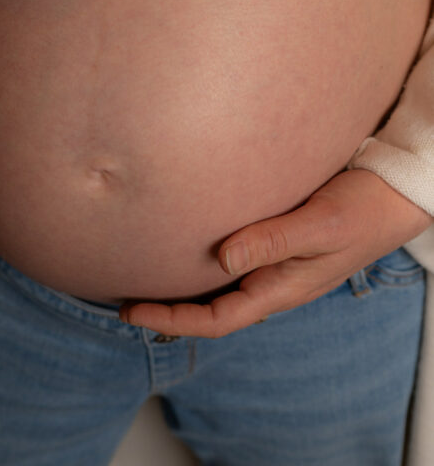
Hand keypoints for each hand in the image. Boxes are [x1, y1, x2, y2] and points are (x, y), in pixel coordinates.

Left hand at [118, 169, 432, 337]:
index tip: (130, 311)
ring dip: (180, 279)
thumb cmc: (360, 210)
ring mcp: (271, 260)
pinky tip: (182, 234)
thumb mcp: (319, 225)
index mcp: (280, 288)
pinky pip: (229, 253)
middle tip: (120, 293)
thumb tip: (221, 258)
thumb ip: (273, 240)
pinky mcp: (272, 235)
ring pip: (217, 280)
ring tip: (140, 267)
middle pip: (209, 305)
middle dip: (167, 306)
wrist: (392, 192)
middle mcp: (270, 279)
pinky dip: (199, 252)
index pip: (216, 318)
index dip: (171, 319)